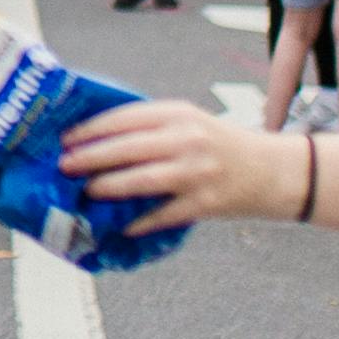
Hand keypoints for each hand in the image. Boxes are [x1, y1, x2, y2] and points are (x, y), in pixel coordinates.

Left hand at [58, 94, 301, 233]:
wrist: (274, 170)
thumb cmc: (221, 144)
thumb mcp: (190, 122)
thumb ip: (151, 126)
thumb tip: (95, 139)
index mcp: (179, 114)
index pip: (125, 117)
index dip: (91, 129)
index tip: (65, 138)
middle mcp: (188, 140)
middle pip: (129, 148)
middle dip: (90, 158)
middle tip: (64, 166)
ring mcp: (198, 173)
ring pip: (143, 180)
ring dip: (109, 187)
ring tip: (87, 191)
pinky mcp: (206, 203)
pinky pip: (164, 214)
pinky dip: (139, 220)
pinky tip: (120, 224)